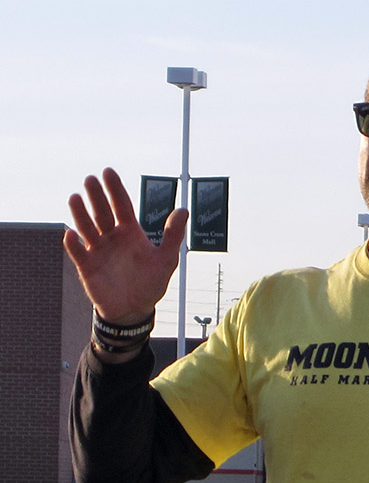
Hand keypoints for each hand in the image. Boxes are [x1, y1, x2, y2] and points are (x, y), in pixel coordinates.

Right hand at [64, 167, 187, 323]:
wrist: (134, 310)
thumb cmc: (150, 284)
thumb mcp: (166, 260)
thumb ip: (173, 235)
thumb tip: (183, 210)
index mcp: (130, 232)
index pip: (121, 205)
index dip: (115, 189)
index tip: (108, 172)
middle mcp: (112, 237)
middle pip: (102, 212)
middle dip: (96, 196)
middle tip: (90, 179)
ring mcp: (98, 250)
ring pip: (87, 228)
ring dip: (80, 214)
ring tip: (75, 198)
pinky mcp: (87, 266)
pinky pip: (78, 252)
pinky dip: (73, 244)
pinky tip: (71, 234)